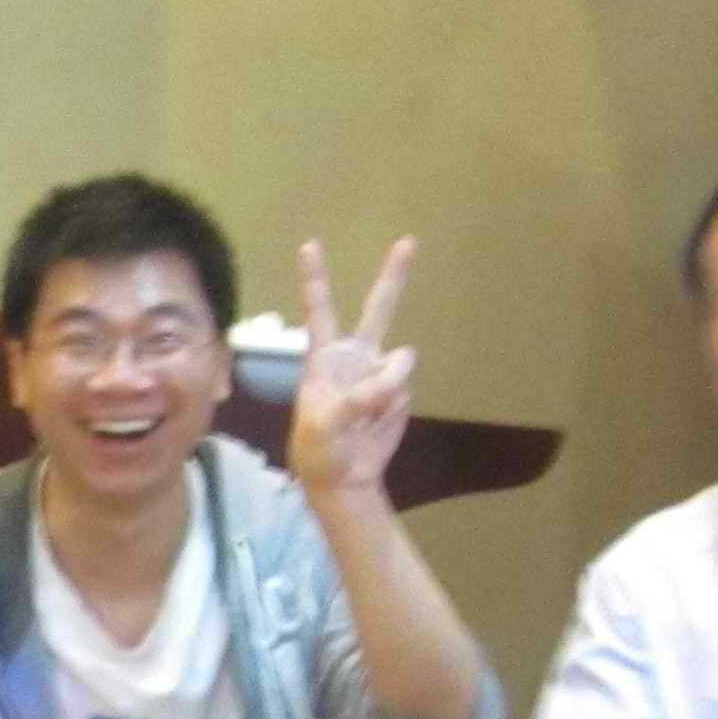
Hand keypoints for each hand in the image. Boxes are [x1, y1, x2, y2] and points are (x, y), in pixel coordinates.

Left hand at [285, 240, 418, 500]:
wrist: (344, 477)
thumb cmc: (319, 448)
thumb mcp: (323, 426)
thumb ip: (356, 398)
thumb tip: (394, 377)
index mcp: (324, 358)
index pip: (319, 311)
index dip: (315, 279)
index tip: (310, 245)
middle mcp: (354, 357)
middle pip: (378, 309)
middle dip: (394, 276)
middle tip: (408, 241)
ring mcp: (380, 373)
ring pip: (399, 361)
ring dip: (387, 387)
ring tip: (362, 418)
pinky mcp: (399, 392)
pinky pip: (404, 390)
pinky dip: (392, 407)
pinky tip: (375, 423)